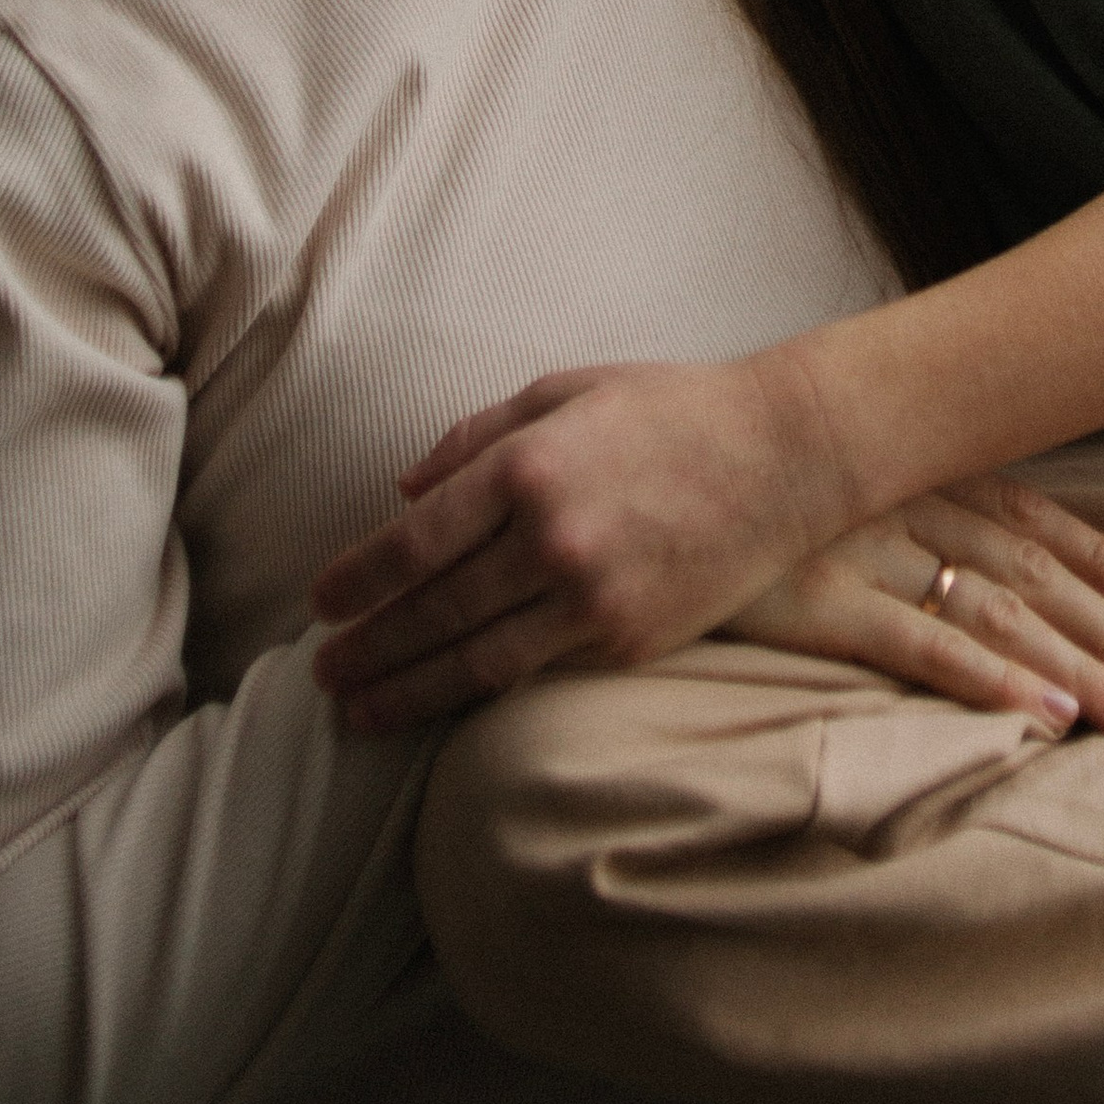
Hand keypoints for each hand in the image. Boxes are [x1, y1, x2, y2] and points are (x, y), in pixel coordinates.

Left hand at [310, 353, 856, 728]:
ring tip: (358, 712)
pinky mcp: (627, 640)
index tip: (320, 602)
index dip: (358, 579)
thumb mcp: (567, 391)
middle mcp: (550, 538)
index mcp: (527, 467)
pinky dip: (480, 693)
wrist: (783, 457)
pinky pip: (536, 672)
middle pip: (432, 611)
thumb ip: (477, 437)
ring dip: (406, 690)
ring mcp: (591, 598)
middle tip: (322, 673)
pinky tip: (444, 702)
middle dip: (367, 647)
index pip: (414, 541)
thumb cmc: (671, 409)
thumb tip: (404, 489)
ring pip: (475, 661)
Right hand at [728, 475, 1103, 743]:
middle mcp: (897, 501)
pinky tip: (1045, 715)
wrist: (627, 468)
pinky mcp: (815, 601)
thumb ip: (872, 486)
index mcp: (902, 466)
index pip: (1025, 514)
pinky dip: (991, 679)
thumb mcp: (808, 462)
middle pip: (1028, 571)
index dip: (1097, 554)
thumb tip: (927, 530)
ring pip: (995, 612)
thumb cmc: (717, 465)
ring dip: (1074, 664)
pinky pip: (921, 647)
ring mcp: (859, 550)